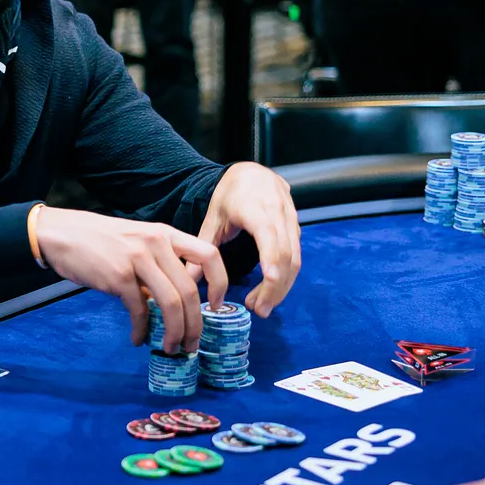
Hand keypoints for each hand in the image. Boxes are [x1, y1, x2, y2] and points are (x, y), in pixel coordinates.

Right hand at [35, 207, 228, 353]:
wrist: (61, 233)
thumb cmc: (99, 240)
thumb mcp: (137, 241)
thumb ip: (158, 264)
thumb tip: (173, 301)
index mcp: (165, 234)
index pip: (209, 255)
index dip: (220, 282)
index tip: (216, 305)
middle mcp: (156, 243)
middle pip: (190, 291)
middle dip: (195, 324)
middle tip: (191, 343)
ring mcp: (137, 259)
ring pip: (171, 303)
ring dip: (174, 332)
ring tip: (170, 347)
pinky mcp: (118, 276)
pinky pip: (139, 310)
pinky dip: (141, 330)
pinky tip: (137, 338)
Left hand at [196, 162, 299, 316]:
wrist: (253, 173)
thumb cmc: (229, 195)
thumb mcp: (212, 218)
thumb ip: (202, 248)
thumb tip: (187, 278)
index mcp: (256, 209)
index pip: (269, 237)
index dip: (272, 260)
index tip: (268, 281)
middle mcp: (278, 214)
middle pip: (285, 256)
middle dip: (275, 287)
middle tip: (258, 310)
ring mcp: (291, 221)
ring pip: (295, 260)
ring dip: (282, 287)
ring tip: (262, 306)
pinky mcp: (296, 228)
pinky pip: (296, 256)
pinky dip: (286, 277)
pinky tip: (270, 292)